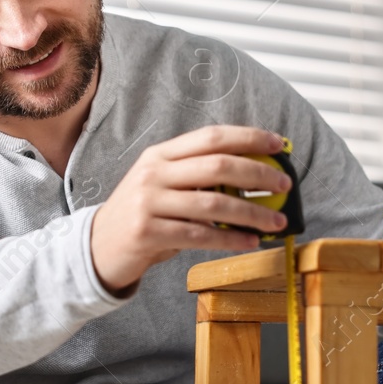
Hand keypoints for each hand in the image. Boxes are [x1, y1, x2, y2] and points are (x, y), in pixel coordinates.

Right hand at [90, 125, 289, 292]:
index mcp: (160, 154)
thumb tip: (254, 177)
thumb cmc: (142, 216)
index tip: (278, 145)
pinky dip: (231, 239)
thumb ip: (196, 178)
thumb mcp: (162, 186)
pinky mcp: (148, 232)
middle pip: (217, 165)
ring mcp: (148, 202)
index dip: (248, 137)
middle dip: (258, 174)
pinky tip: (250, 242)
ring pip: (214, 202)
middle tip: (285, 186)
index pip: (211, 137)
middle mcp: (153, 173)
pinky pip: (201, 234)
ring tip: (277, 222)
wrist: (97, 246)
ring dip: (252, 213)